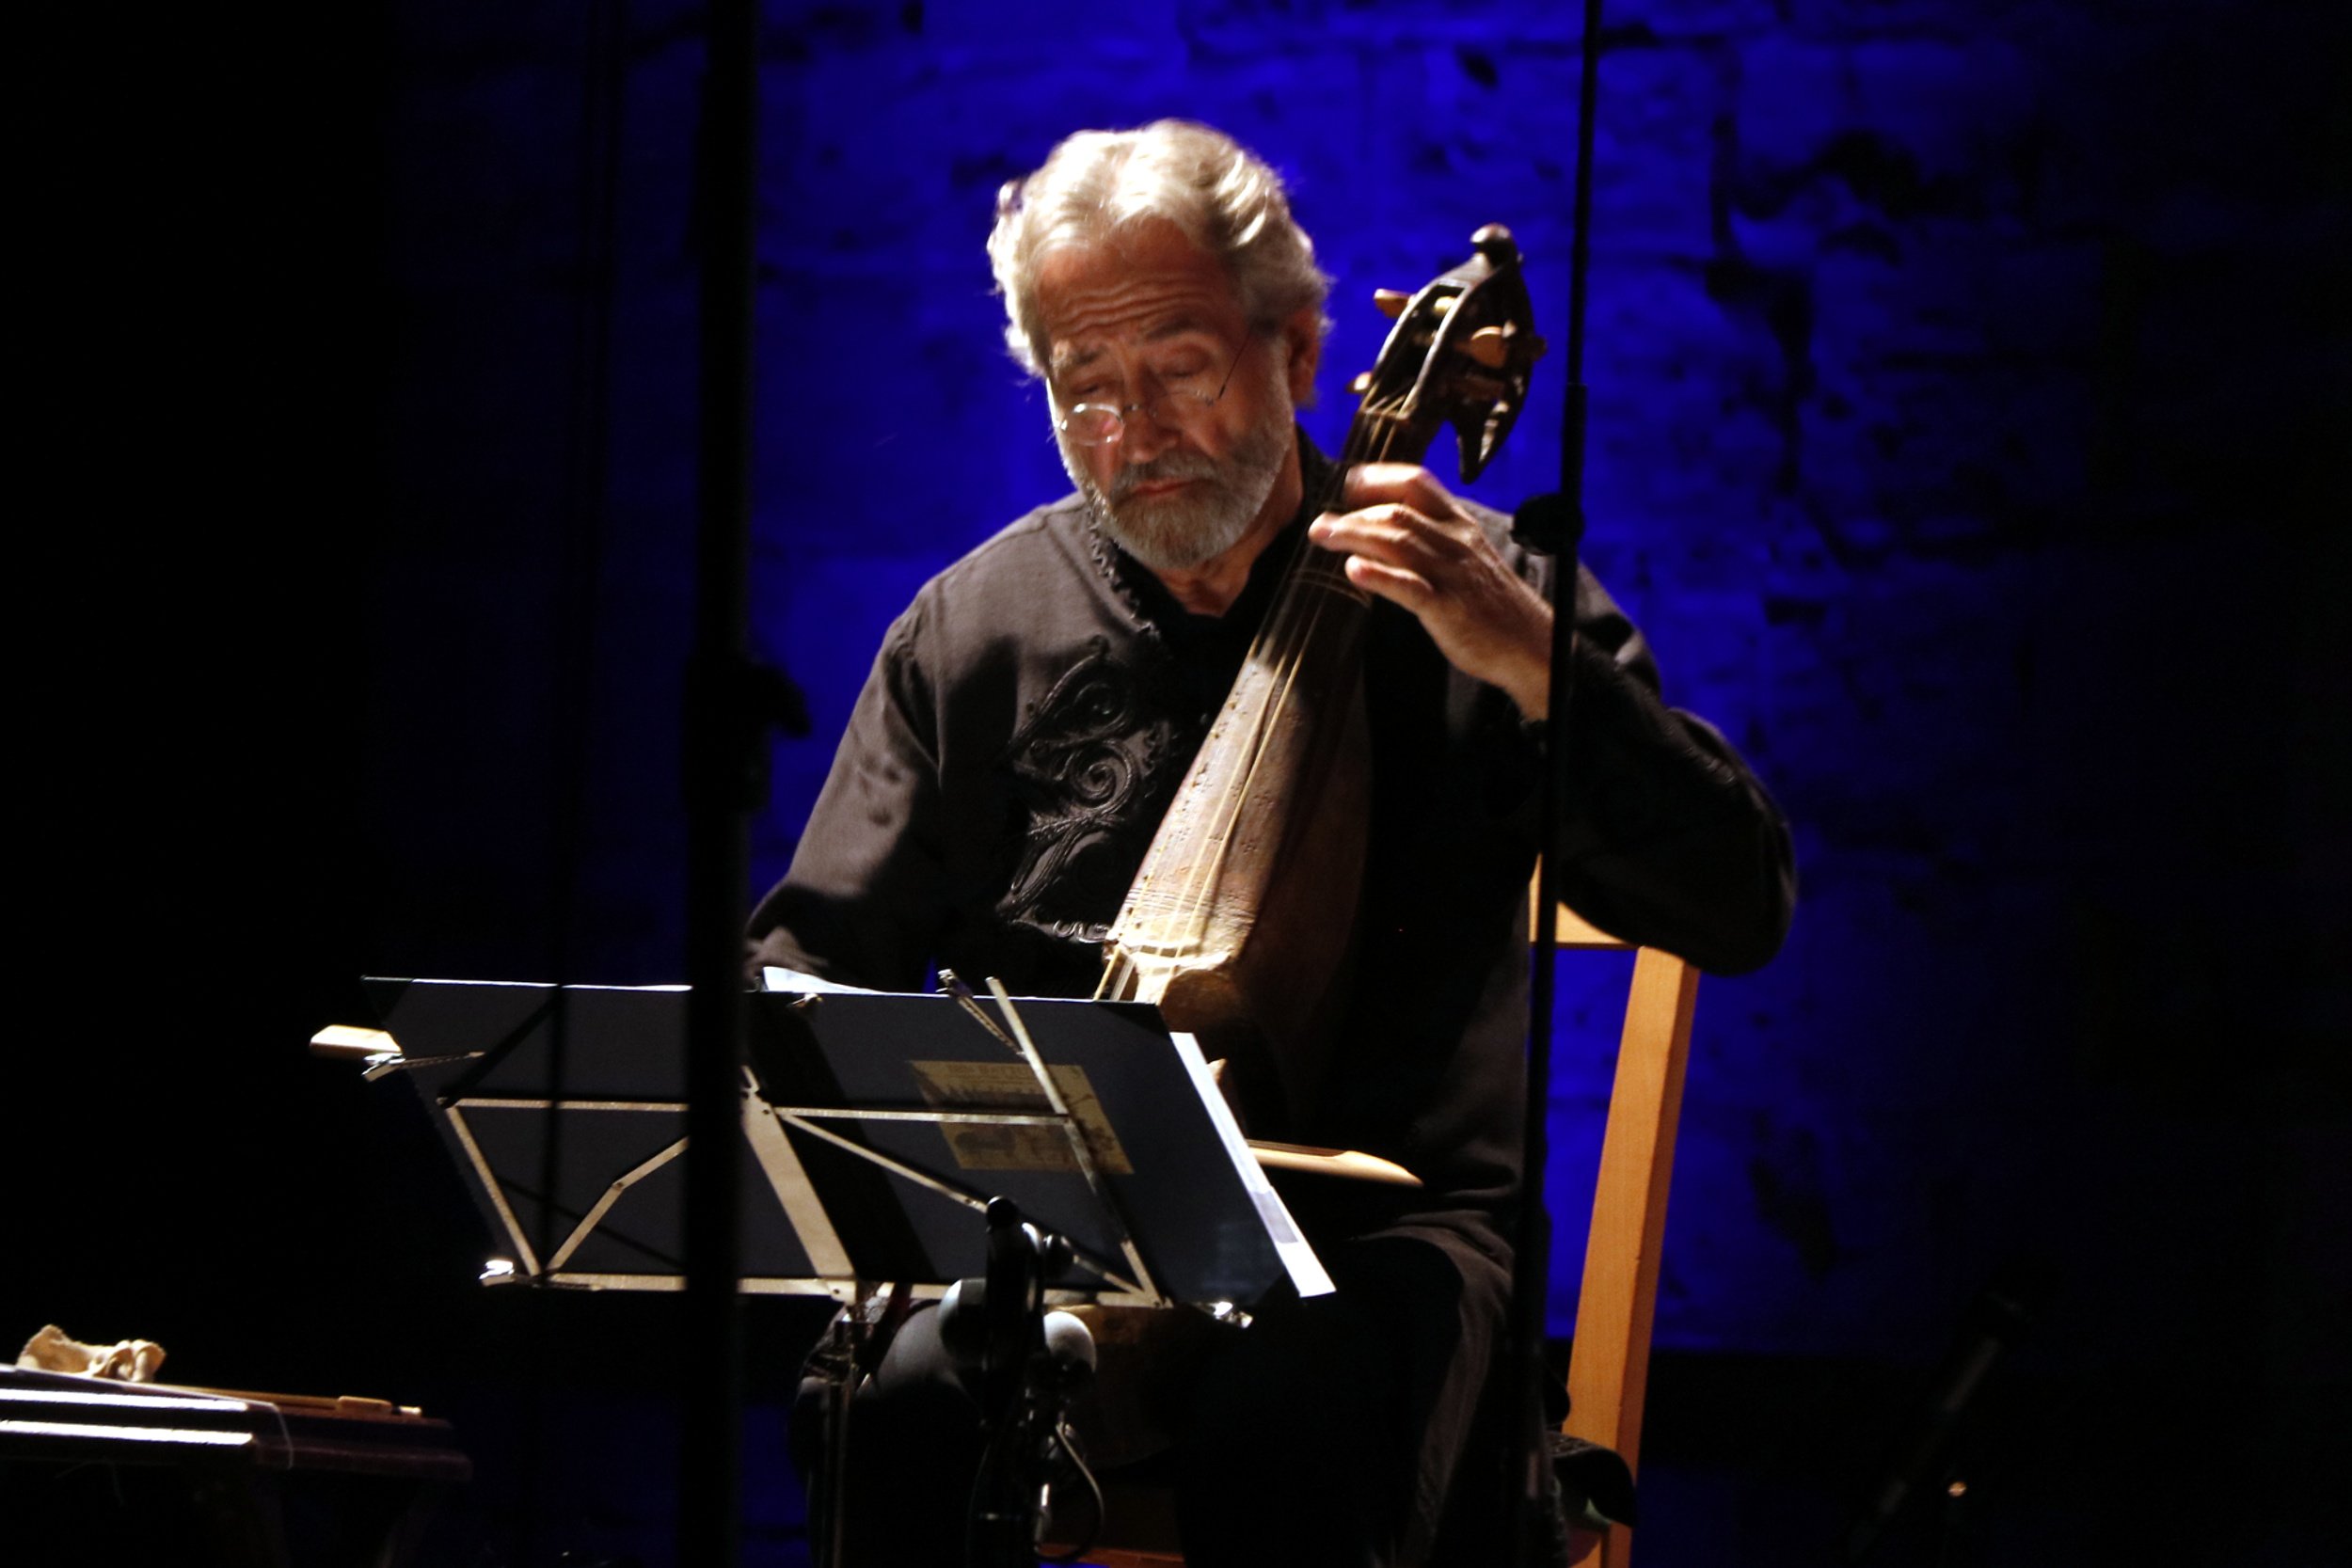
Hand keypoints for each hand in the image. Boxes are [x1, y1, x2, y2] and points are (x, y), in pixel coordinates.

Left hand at [1308, 463, 1552, 718]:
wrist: (1532, 644)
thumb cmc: (1492, 605)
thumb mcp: (1467, 559)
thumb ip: (1432, 541)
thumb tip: (1384, 533)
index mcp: (1461, 525)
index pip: (1417, 483)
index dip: (1378, 478)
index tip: (1348, 484)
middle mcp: (1455, 542)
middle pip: (1397, 511)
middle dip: (1352, 514)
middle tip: (1319, 525)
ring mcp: (1451, 574)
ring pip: (1397, 541)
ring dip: (1354, 535)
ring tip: (1323, 537)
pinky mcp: (1447, 609)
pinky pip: (1409, 587)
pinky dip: (1379, 576)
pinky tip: (1353, 570)